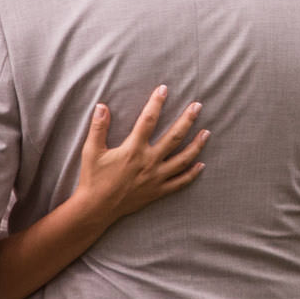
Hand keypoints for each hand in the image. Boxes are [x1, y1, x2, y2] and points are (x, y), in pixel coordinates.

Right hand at [73, 86, 208, 223]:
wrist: (96, 209)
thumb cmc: (93, 179)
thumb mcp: (92, 151)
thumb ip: (98, 127)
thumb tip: (102, 106)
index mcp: (133, 149)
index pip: (148, 120)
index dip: (156, 103)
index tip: (164, 89)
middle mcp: (149, 162)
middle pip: (175, 136)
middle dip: (188, 119)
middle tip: (198, 106)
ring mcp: (156, 178)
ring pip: (183, 159)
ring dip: (197, 145)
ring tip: (207, 132)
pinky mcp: (157, 192)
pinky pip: (180, 183)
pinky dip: (192, 174)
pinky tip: (201, 165)